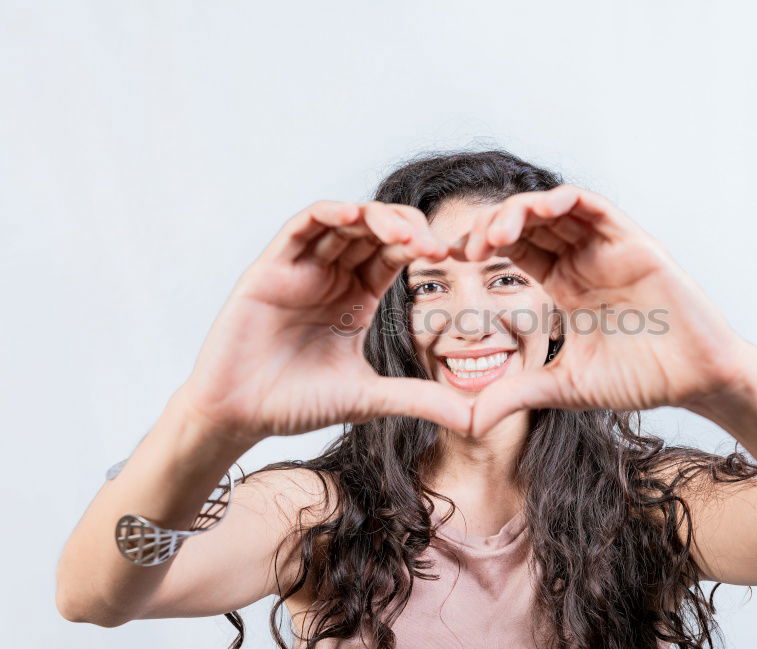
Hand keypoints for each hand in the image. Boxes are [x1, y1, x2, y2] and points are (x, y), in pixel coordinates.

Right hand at [177, 200, 472, 445]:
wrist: (240, 416)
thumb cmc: (297, 404)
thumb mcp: (369, 399)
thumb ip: (419, 399)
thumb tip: (475, 419)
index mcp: (356, 297)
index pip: (395, 256)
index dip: (422, 249)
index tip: (453, 257)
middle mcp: (331, 275)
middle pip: (375, 231)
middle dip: (407, 230)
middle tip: (433, 246)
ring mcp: (301, 268)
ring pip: (343, 222)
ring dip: (376, 219)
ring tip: (404, 231)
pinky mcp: (270, 268)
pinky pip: (301, 227)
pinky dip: (327, 214)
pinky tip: (353, 216)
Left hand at [460, 184, 754, 433]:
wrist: (695, 381)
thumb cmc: (639, 378)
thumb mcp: (564, 386)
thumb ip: (518, 395)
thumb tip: (470, 423)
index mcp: (564, 284)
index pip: (516, 249)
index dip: (482, 244)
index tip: (451, 258)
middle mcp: (583, 259)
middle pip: (529, 223)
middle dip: (492, 226)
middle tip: (467, 247)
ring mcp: (608, 249)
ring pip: (557, 209)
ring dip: (522, 210)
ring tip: (494, 231)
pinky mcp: (635, 244)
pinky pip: (598, 209)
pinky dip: (568, 201)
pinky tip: (543, 207)